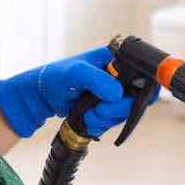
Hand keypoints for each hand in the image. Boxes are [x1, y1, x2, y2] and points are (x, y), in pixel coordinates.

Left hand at [0, 46, 159, 138]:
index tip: (128, 101)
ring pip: (124, 113)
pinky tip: (88, 120)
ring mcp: (112, 93)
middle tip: (99, 111)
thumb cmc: (56, 77)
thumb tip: (118, 95)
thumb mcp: (77, 73)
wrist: (41, 95)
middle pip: (136, 99)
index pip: (143, 74)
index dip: (142, 90)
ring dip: (106, 119)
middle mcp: (118, 76)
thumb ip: (98, 81)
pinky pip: (113, 121)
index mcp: (116, 60)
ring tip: (88, 115)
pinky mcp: (105, 107)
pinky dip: (102, 125)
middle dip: (117, 110)